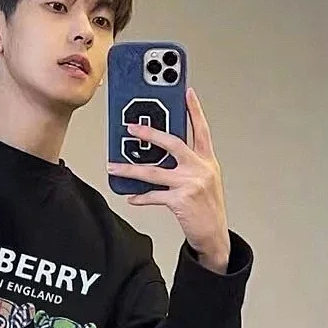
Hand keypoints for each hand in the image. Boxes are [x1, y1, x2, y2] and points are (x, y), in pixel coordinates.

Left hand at [107, 88, 230, 272]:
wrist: (214, 235)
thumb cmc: (207, 207)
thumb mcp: (204, 180)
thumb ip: (187, 164)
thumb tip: (156, 156)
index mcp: (207, 160)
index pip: (201, 129)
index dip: (194, 109)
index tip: (186, 92)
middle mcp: (200, 168)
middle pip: (172, 143)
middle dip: (149, 133)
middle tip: (131, 127)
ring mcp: (190, 183)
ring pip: (153, 171)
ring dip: (129, 169)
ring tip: (113, 167)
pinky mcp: (180, 200)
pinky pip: (153, 195)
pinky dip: (140, 197)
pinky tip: (131, 197)